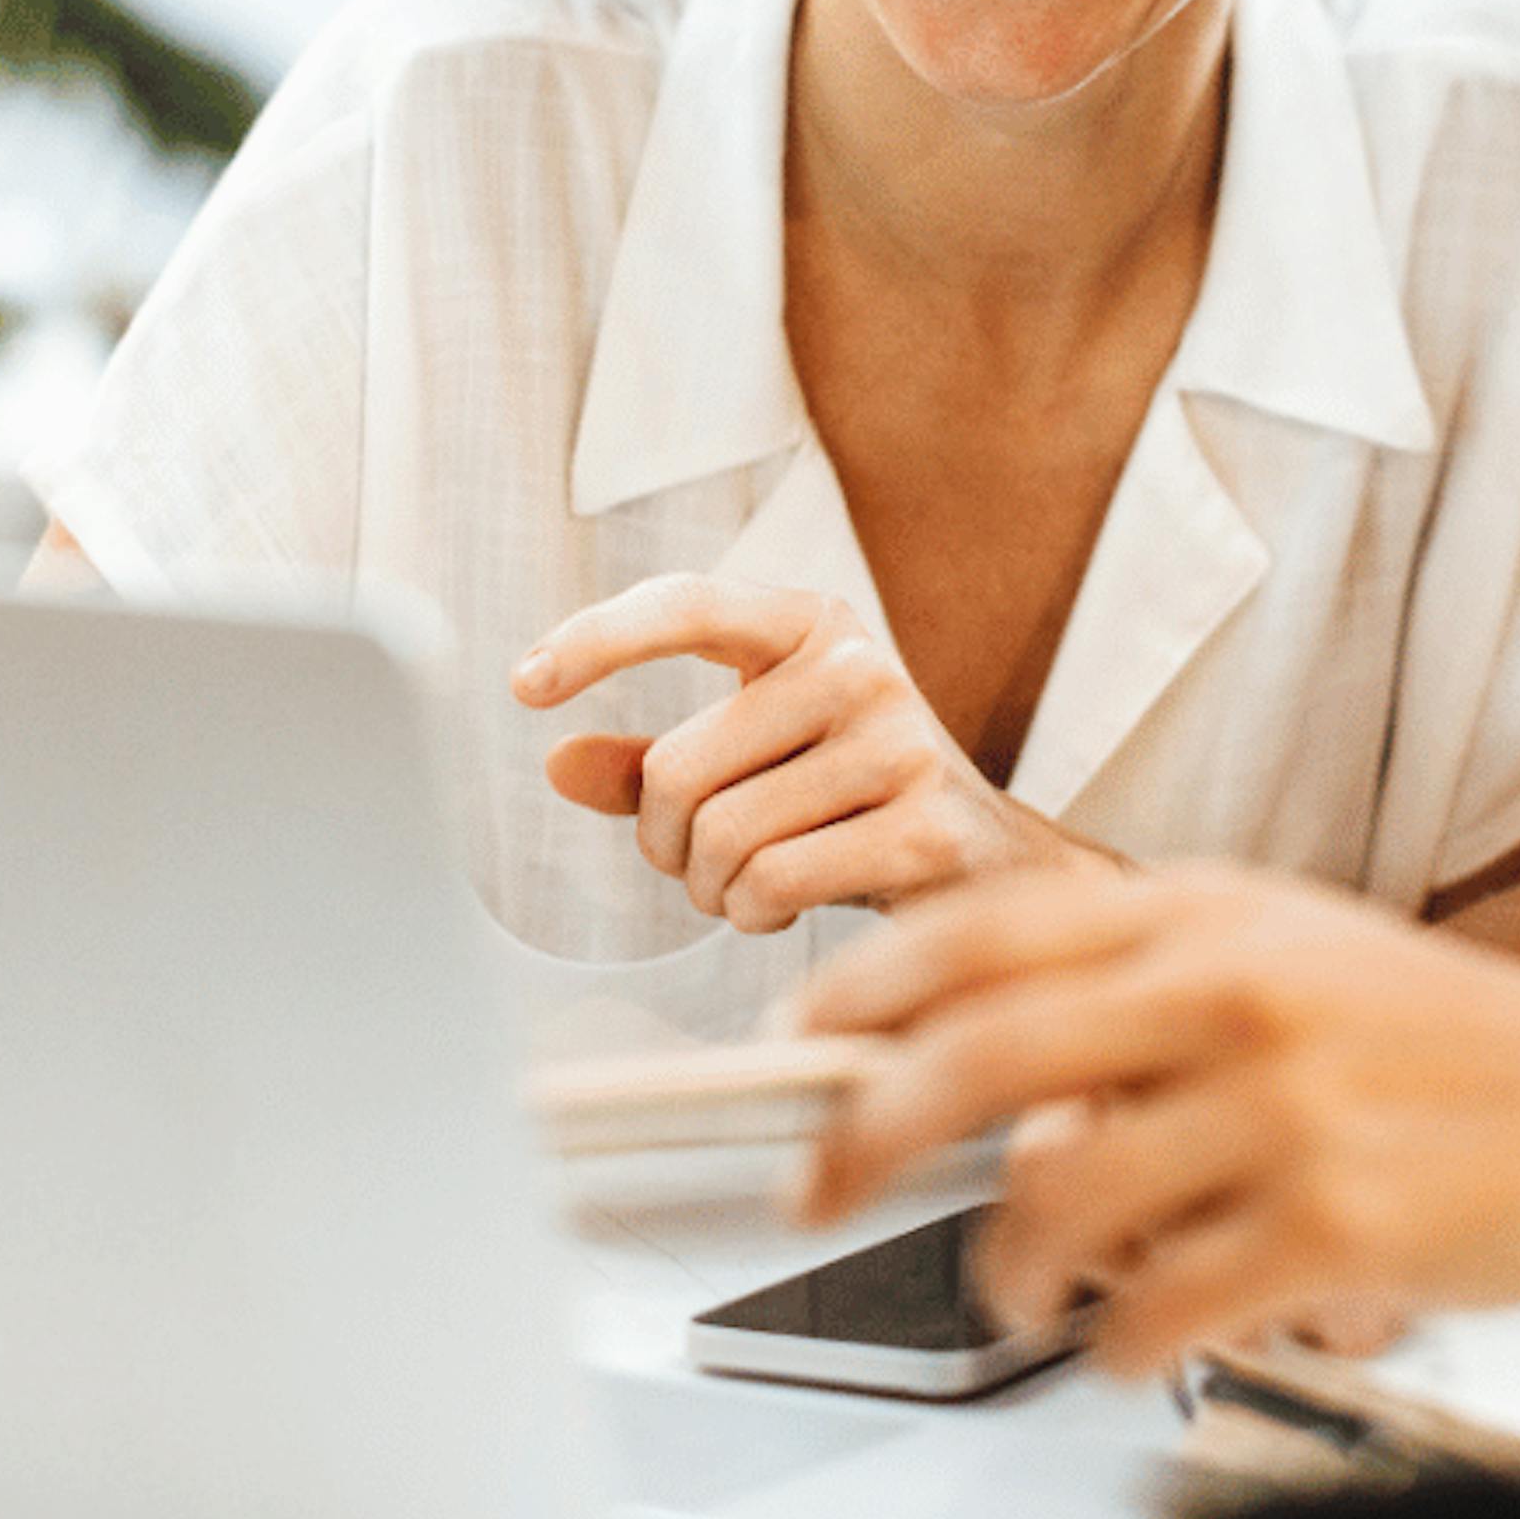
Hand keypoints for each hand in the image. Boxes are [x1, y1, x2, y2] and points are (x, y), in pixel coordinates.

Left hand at [511, 575, 1119, 934]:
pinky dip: (753, 914)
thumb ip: (651, 761)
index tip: (524, 684)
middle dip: (664, 842)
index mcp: (810, 624)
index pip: (687, 604)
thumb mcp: (750, 764)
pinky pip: (773, 884)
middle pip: (678, 769)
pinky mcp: (923, 828)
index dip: (597, 639)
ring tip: (750, 886)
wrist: (996, 867)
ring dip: (711, 888)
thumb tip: (558, 761)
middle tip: (696, 863)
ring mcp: (899, 744)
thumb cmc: (853, 804)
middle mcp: (858, 667)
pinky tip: (787, 908)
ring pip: (721, 837)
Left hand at [794, 867, 1519, 1371]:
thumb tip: (960, 1056)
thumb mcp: (1288, 950)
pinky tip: (1131, 1341)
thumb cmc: (1447, 1041)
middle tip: (811, 1193)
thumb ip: (1135, 982)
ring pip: (1051, 1205)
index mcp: (1208, 912)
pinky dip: (1115, 1344)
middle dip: (856, 1137)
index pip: (980, 929)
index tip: (795, 1043)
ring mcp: (1283, 1112)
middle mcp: (1232, 994)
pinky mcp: (1335, 1231)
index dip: (859, 990)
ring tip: (1017, 1291)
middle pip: (973, 1060)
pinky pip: (1157, 1311)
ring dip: (1002, 1270)